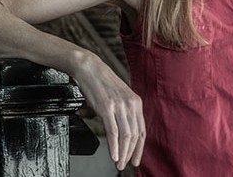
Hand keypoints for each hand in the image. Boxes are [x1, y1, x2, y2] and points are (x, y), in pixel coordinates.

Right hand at [72, 53, 145, 170]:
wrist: (90, 68)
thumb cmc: (102, 83)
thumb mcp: (120, 96)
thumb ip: (126, 111)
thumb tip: (127, 130)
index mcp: (136, 102)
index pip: (142, 130)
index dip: (140, 148)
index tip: (136, 160)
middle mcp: (130, 104)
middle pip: (135, 135)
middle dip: (131, 153)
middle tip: (124, 165)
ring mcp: (119, 105)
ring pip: (125, 135)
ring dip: (122, 153)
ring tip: (118, 163)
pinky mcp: (107, 107)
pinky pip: (113, 131)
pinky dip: (114, 146)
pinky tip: (113, 154)